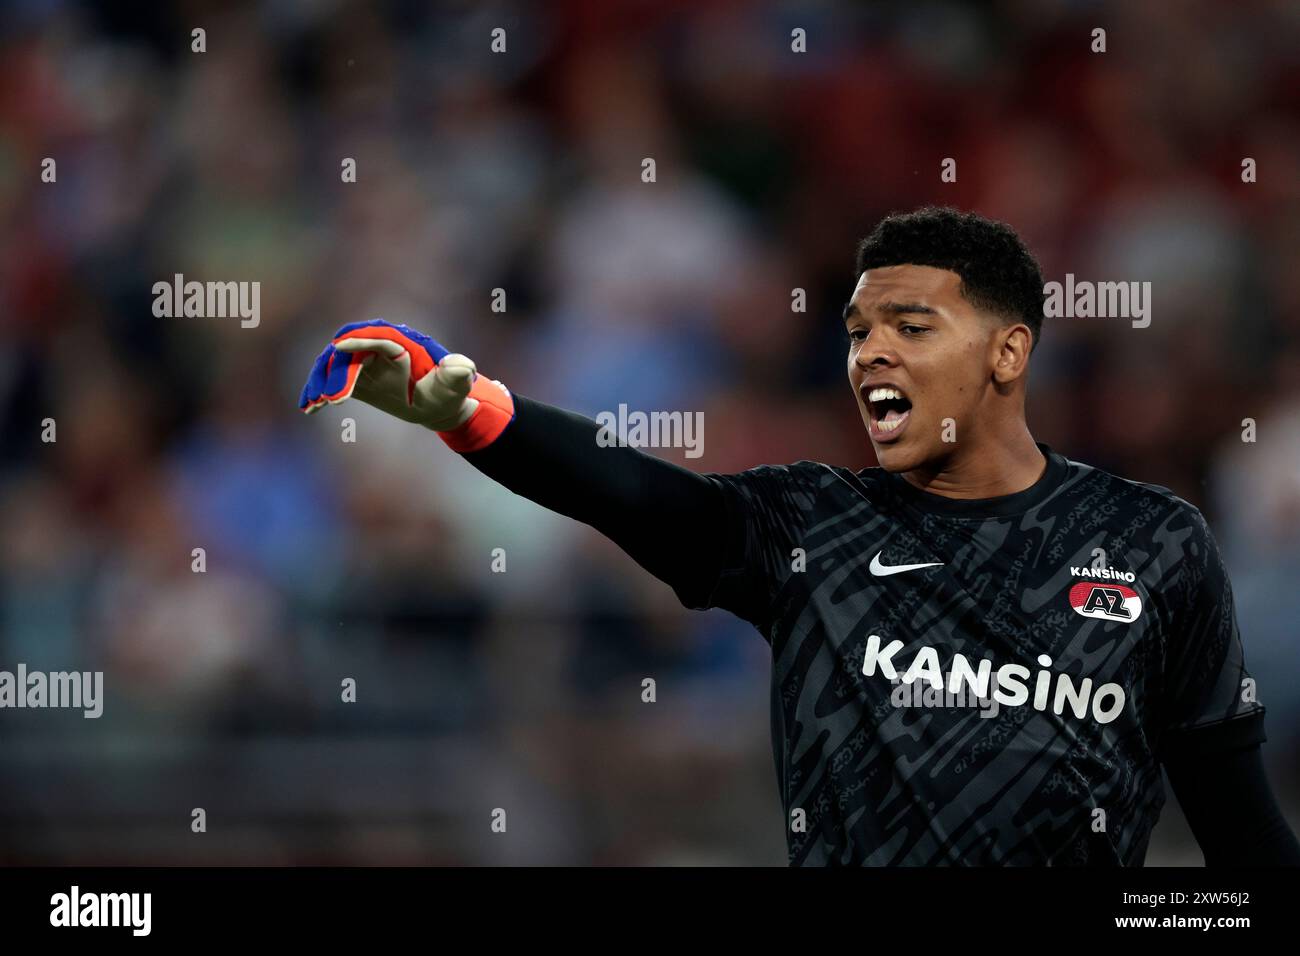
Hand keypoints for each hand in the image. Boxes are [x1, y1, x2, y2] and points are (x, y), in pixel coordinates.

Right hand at [299, 320, 478, 429]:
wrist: (437, 404)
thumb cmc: (448, 392)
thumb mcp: (455, 385)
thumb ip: (457, 374)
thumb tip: (462, 366)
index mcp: (404, 343)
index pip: (378, 337)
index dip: (358, 340)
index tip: (338, 347)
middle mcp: (380, 347)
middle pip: (350, 353)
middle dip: (336, 371)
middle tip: (328, 396)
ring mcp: (365, 362)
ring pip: (336, 366)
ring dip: (321, 382)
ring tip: (312, 403)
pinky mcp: (356, 378)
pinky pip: (333, 381)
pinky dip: (321, 392)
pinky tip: (309, 407)